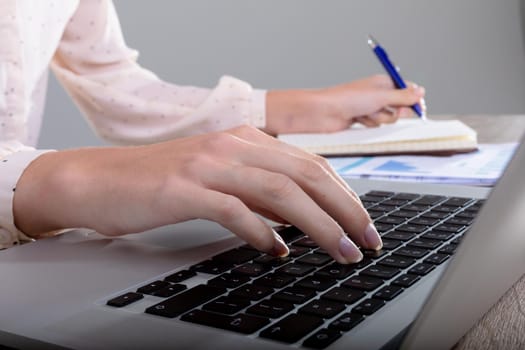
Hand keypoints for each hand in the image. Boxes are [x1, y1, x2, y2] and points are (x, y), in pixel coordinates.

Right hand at [13, 126, 381, 263]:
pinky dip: (262, 233)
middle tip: (367, 241)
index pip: (310, 164)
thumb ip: (259, 191)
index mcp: (245, 139)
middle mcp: (232, 145)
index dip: (345, 195)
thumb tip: (300, 217)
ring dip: (318, 225)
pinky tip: (277, 252)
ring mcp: (208, 165)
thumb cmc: (160, 182)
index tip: (364, 223)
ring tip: (340, 252)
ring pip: (280, 192)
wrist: (99, 180)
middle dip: (345, 211)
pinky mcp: (183, 189)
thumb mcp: (220, 178)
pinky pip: (235, 210)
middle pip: (306, 175)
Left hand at [264, 74, 425, 133]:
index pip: (406, 90)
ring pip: (387, 118)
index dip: (413, 100)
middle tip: (385, 112)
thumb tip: (421, 92)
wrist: (323, 113)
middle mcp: (376, 94)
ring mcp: (368, 108)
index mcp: (382, 83)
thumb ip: (402, 96)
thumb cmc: (347, 99)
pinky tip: (359, 121)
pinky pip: (374, 125)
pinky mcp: (360, 121)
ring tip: (366, 115)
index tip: (419, 109)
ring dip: (379, 118)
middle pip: (399, 106)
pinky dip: (369, 124)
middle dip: (395, 112)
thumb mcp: (380, 96)